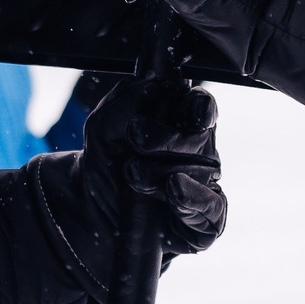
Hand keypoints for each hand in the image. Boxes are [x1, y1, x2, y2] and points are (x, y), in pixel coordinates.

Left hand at [78, 76, 227, 258]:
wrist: (92, 211)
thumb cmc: (107, 164)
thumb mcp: (102, 129)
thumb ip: (123, 102)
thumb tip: (152, 83)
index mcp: (181, 123)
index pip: (202, 106)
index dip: (198, 105)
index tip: (183, 107)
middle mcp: (199, 152)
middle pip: (201, 137)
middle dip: (165, 137)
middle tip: (134, 137)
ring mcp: (205, 185)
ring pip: (200, 172)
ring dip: (160, 171)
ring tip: (132, 174)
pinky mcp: (207, 219)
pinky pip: (212, 207)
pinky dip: (191, 197)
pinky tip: (173, 189)